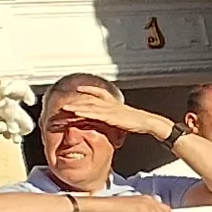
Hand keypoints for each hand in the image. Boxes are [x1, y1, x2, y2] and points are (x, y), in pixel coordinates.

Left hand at [49, 83, 169, 140]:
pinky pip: (94, 113)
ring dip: (76, 106)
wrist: (148, 122)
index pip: (100, 92)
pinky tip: (76, 113)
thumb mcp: (126, 116)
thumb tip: (112, 120)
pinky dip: (84, 112)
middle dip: (76, 100)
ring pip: (89, 106)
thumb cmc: (139, 121)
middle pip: (90, 100)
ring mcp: (109, 110)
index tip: (79, 88)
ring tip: (64, 108)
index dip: (89, 89)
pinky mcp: (110, 116)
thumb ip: (116, 116)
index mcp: (114, 103)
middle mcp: (110, 104)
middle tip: (64, 102)